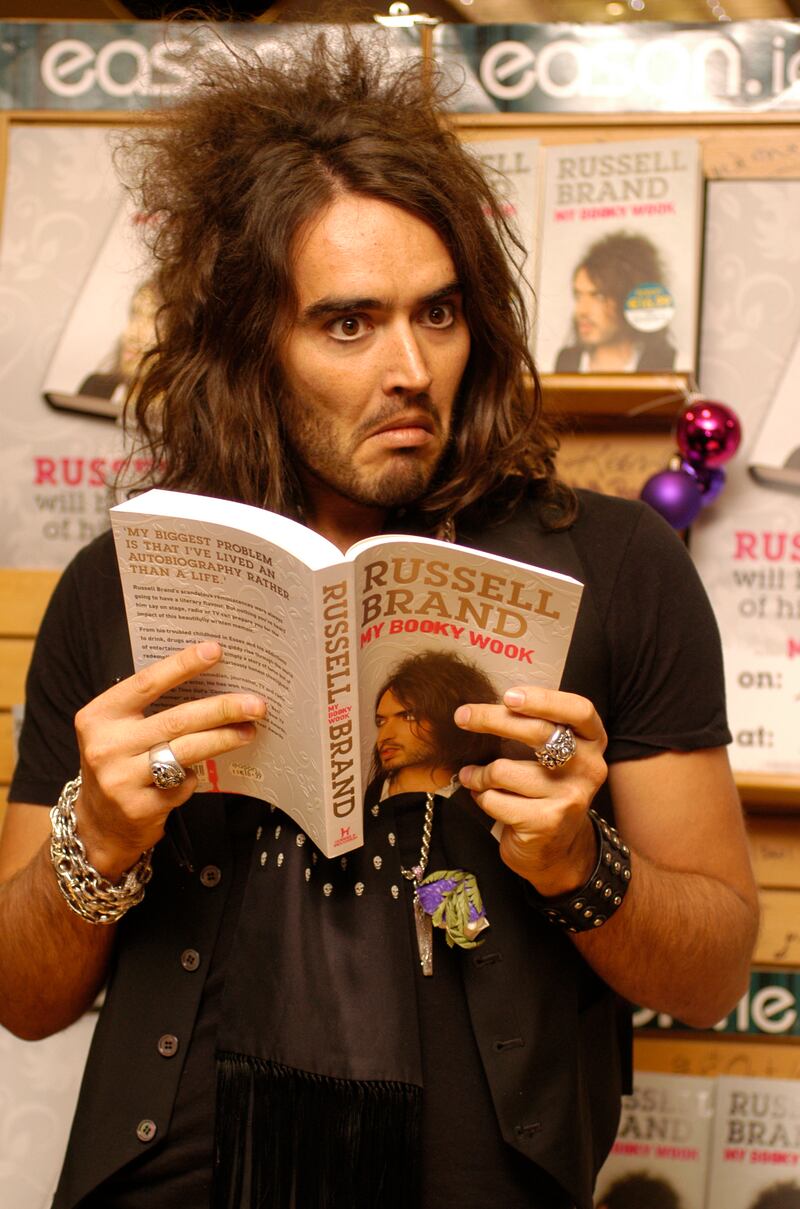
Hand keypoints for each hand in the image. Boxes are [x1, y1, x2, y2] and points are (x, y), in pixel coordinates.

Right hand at [73, 642, 266, 877]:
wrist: (98, 824)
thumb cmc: (119, 763)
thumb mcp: (119, 730)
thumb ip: (150, 709)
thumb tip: (211, 682)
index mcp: (99, 716)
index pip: (145, 683)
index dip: (182, 665)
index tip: (215, 650)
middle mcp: (105, 746)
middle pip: (176, 720)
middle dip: (222, 709)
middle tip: (256, 703)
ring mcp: (120, 780)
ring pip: (186, 751)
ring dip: (224, 739)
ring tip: (250, 730)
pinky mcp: (138, 808)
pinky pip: (182, 785)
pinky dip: (193, 778)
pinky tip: (196, 774)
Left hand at [453, 686, 607, 896]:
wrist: (559, 850)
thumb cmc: (547, 791)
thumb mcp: (556, 757)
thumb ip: (539, 729)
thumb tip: (489, 705)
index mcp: (592, 743)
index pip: (578, 711)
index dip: (544, 700)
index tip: (509, 696)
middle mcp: (588, 767)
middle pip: (536, 732)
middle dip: (491, 720)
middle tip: (462, 716)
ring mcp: (569, 797)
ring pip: (504, 770)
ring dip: (478, 773)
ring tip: (473, 777)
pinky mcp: (546, 822)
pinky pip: (495, 799)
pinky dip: (481, 797)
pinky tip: (485, 798)